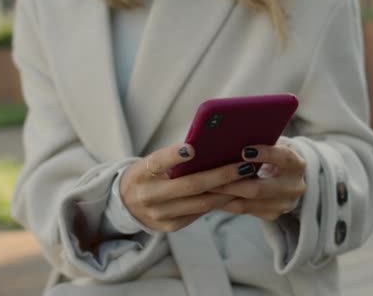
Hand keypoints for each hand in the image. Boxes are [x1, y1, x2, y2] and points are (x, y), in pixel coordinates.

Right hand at [120, 143, 256, 231]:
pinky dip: (218, 202)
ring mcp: (159, 215)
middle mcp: (148, 196)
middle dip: (221, 176)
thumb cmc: (148, 174)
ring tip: (246, 179)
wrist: (126, 204)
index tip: (193, 147)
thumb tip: (212, 146)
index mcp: (141, 173)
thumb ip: (174, 158)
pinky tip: (234, 192)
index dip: (175, 155)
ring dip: (227, 191)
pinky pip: (200, 213)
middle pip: (190, 186)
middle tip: (244, 166)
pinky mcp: (170, 226)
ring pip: (200, 203)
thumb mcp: (152, 163)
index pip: (158, 162)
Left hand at [211, 142, 306, 220]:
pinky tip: (211, 196)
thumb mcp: (273, 144)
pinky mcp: (272, 215)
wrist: (288, 177)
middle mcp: (294, 187)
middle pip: (258, 189)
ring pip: (247, 204)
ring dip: (223, 196)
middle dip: (231, 183)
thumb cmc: (272, 153)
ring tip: (204, 188)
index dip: (264, 154)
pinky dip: (226, 203)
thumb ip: (259, 140)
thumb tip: (228, 136)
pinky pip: (244, 210)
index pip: (283, 157)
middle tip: (209, 178)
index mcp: (296, 165)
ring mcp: (283, 205)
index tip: (243, 150)